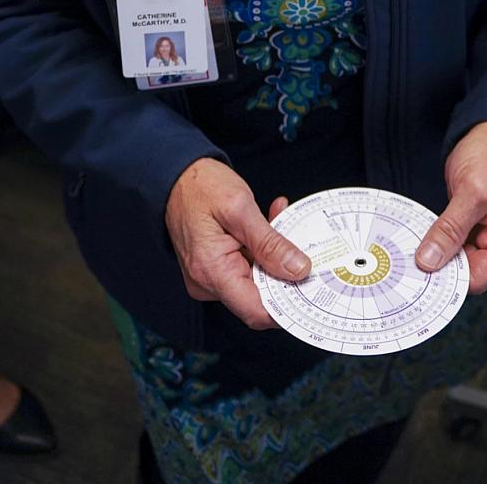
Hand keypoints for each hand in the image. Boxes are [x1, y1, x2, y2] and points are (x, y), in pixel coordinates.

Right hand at [165, 158, 309, 329]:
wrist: (174, 175)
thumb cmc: (199, 186)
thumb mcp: (240, 208)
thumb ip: (270, 243)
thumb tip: (298, 270)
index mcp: (211, 272)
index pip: (256, 311)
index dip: (288, 307)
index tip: (312, 289)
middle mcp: (207, 282)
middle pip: (259, 296)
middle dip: (285, 272)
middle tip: (303, 245)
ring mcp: (209, 277)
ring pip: (256, 279)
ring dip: (273, 254)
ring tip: (281, 219)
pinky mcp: (213, 267)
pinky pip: (245, 267)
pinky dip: (260, 248)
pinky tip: (269, 222)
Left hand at [415, 122, 486, 293]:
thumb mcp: (472, 191)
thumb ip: (451, 228)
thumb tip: (430, 260)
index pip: (478, 279)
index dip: (449, 278)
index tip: (419, 271)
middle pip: (467, 274)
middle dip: (440, 267)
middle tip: (409, 260)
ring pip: (457, 261)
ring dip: (436, 255)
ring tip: (411, 249)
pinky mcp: (475, 229)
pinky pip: (454, 245)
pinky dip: (438, 243)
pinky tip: (422, 239)